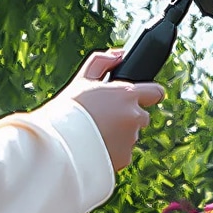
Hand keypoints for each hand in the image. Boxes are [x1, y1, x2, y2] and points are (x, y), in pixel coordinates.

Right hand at [57, 49, 165, 170]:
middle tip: (106, 118)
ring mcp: (131, 138)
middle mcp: (134, 116)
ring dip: (120, 134)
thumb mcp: (82, 79)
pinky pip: (124, 153)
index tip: (143, 97)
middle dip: (129, 116)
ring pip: (131, 135)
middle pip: (142, 116)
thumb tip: (118, 54)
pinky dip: (114, 151)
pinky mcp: (125, 158)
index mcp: (127, 94)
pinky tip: (96, 147)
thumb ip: (102, 62)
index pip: (156, 92)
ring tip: (96, 134)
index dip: (149, 94)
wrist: (56, 144)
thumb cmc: (67, 109)